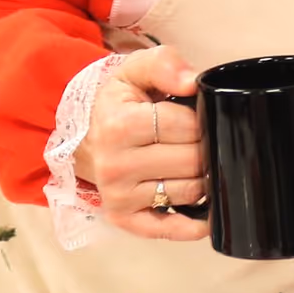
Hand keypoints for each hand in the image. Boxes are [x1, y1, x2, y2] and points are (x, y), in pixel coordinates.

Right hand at [73, 46, 208, 241]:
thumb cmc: (121, 103)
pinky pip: (171, 228)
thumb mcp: (136, 71)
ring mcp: (119, 196)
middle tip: (196, 138)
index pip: (187, 126)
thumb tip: (192, 83)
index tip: (194, 115)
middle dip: (204, 146)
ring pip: (191, 192)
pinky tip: (205, 211)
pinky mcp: (125, 219)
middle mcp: (116, 166)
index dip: (201, 118)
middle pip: (193, 161)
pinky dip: (194, 223)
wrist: (88, 135)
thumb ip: (165, 64)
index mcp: (120, 126)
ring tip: (192, 161)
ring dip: (203, 177)